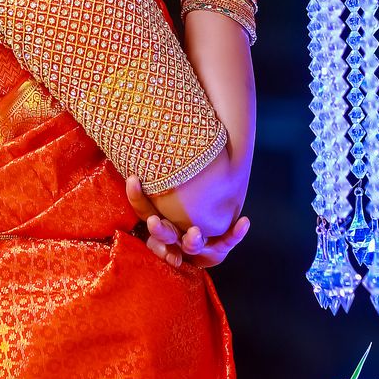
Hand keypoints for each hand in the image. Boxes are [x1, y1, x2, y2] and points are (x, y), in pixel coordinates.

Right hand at [125, 175, 249, 268]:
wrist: (215, 241)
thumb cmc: (190, 205)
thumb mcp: (174, 193)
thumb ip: (167, 174)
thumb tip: (150, 130)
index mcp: (162, 221)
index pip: (144, 210)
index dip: (136, 196)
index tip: (134, 178)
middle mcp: (177, 236)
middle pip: (163, 235)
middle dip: (159, 230)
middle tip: (155, 222)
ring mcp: (198, 245)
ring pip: (191, 247)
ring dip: (192, 240)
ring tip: (196, 232)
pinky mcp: (219, 248)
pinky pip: (227, 241)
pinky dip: (236, 233)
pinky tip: (244, 221)